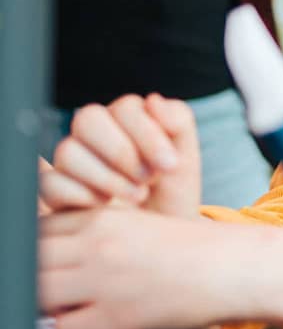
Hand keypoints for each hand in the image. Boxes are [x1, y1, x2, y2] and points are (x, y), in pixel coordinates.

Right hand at [39, 94, 200, 217]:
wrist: (159, 228)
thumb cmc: (170, 189)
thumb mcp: (185, 156)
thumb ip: (178, 121)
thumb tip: (152, 100)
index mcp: (126, 118)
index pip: (125, 107)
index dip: (148, 135)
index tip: (169, 164)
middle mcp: (94, 133)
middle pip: (88, 119)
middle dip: (123, 152)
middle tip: (149, 178)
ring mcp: (71, 161)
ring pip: (68, 151)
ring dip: (108, 177)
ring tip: (137, 195)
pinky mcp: (55, 190)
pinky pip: (51, 183)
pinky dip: (83, 196)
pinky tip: (106, 206)